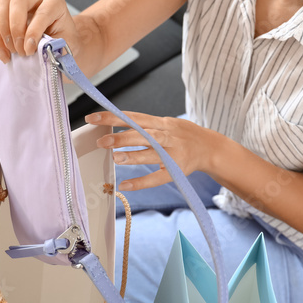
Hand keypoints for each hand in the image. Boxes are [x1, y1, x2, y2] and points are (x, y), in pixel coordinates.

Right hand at [0, 0, 79, 63]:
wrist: (62, 47)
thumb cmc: (66, 43)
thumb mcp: (66, 45)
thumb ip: (51, 45)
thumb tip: (32, 48)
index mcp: (55, 1)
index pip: (42, 12)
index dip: (34, 32)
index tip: (31, 49)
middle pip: (18, 0)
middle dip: (16, 27)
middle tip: (21, 49)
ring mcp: (20, 5)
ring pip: (3, 4)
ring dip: (4, 30)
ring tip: (14, 51)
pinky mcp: (8, 16)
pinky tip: (6, 56)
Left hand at [85, 111, 223, 190]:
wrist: (210, 147)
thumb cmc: (182, 135)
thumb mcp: (166, 123)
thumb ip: (143, 124)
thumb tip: (113, 122)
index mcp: (161, 123)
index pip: (133, 117)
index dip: (112, 116)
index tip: (92, 117)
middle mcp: (166, 136)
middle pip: (142, 134)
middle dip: (122, 137)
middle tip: (102, 141)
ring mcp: (172, 154)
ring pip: (151, 153)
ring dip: (133, 156)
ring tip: (114, 158)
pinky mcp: (176, 170)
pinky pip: (157, 177)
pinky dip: (141, 182)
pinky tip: (125, 186)